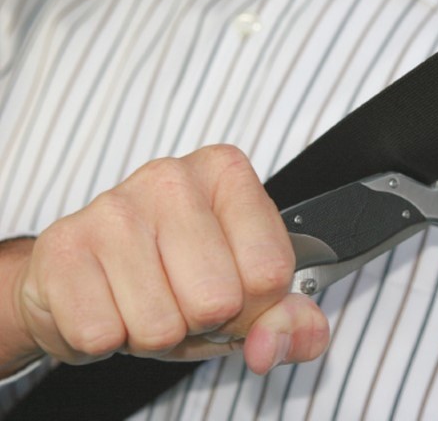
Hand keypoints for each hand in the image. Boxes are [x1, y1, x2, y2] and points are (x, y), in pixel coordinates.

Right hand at [10, 145, 328, 373]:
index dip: (255, 306)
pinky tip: (108, 303)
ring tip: (144, 299)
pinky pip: (103, 335)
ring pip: (160, 326)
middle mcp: (172, 178)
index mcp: (228, 174)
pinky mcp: (63, 246)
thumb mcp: (248, 296)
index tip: (234, 287)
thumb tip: (272, 347)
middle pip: (217, 300)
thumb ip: (290, 322)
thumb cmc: (176, 275)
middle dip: (203, 321)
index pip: (270, 272)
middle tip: (182, 297)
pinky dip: (107, 338)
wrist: (89, 273)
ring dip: (155, 333)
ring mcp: (113, 207)